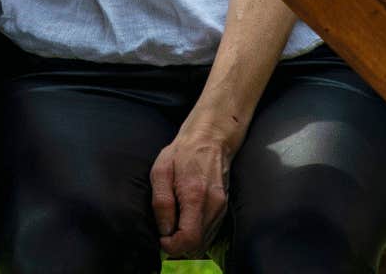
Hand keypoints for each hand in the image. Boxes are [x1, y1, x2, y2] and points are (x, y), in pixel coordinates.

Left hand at [150, 124, 234, 256]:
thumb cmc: (182, 153)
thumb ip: (161, 203)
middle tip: (165, 232)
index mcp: (196, 196)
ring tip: (174, 225)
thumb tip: (164, 230)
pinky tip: (185, 220)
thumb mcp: (161, 172)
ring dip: (187, 241)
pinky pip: (209, 234)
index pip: (189, 239)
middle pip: (197, 246)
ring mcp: (221, 208)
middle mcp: (213, 205)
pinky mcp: (224, 209)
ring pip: (204, 243)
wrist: (210, 138)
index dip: (172, 246)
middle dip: (178, 246)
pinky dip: (196, 234)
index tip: (161, 237)